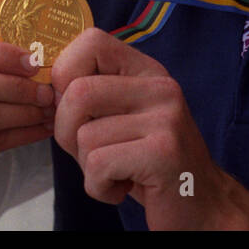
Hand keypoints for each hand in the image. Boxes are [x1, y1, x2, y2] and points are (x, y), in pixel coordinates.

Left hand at [52, 29, 248, 229]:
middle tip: (91, 153)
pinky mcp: (162, 153)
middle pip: (76, 91)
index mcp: (147, 71)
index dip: (65, 76)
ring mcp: (165, 118)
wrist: (203, 206)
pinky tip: (122, 189)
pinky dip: (99, 187)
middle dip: (66, 131)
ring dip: (87, 166)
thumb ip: (93, 96)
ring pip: (84, 135)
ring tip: (115, 172)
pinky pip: (99, 165)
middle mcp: (160, 86)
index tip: (73, 111)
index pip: (91, 42)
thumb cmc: (149, 165)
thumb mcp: (124, 118)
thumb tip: (44, 88)